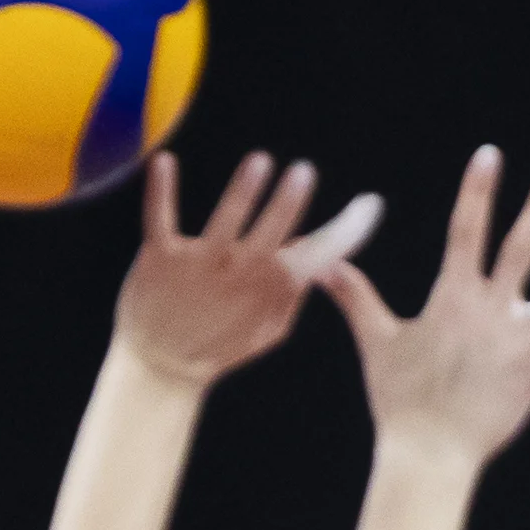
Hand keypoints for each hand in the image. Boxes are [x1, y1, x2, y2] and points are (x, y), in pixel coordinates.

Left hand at [112, 151, 383, 389]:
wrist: (161, 367)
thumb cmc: (222, 342)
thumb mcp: (269, 328)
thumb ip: (292, 292)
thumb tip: (319, 255)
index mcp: (269, 289)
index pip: (316, 257)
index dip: (346, 232)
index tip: (370, 206)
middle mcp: (238, 274)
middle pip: (270, 235)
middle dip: (288, 204)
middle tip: (304, 172)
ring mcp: (198, 265)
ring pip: (224, 223)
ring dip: (243, 192)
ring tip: (260, 163)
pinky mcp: (159, 258)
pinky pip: (159, 219)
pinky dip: (161, 191)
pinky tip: (165, 162)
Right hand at [321, 147, 529, 465]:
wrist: (434, 454)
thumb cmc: (402, 401)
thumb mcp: (378, 344)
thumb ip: (357, 298)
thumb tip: (321, 265)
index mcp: (452, 298)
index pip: (466, 230)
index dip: (477, 191)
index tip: (490, 156)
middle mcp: (491, 311)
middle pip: (522, 248)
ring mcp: (520, 339)